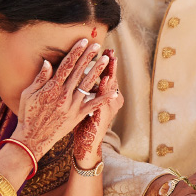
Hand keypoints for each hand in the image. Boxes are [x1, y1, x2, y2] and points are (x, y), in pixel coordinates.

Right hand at [11, 38, 115, 158]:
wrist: (32, 138)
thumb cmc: (28, 115)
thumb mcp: (29, 94)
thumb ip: (40, 78)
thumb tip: (48, 62)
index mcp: (51, 87)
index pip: (66, 65)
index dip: (76, 52)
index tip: (83, 41)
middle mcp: (63, 95)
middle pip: (79, 71)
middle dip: (88, 57)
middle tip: (97, 45)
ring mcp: (72, 106)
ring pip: (87, 85)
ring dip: (98, 71)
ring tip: (106, 60)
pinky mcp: (77, 116)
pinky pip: (93, 106)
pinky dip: (104, 98)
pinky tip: (114, 91)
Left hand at [73, 49, 123, 168]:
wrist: (87, 144)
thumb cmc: (84, 123)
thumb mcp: (87, 105)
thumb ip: (88, 91)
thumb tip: (88, 77)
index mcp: (105, 96)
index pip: (106, 75)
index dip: (106, 64)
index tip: (106, 50)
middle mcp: (111, 100)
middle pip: (110, 77)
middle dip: (110, 64)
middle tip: (110, 50)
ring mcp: (109, 107)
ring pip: (110, 87)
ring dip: (110, 72)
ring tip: (110, 59)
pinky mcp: (104, 115)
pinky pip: (104, 100)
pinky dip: (105, 90)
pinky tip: (105, 79)